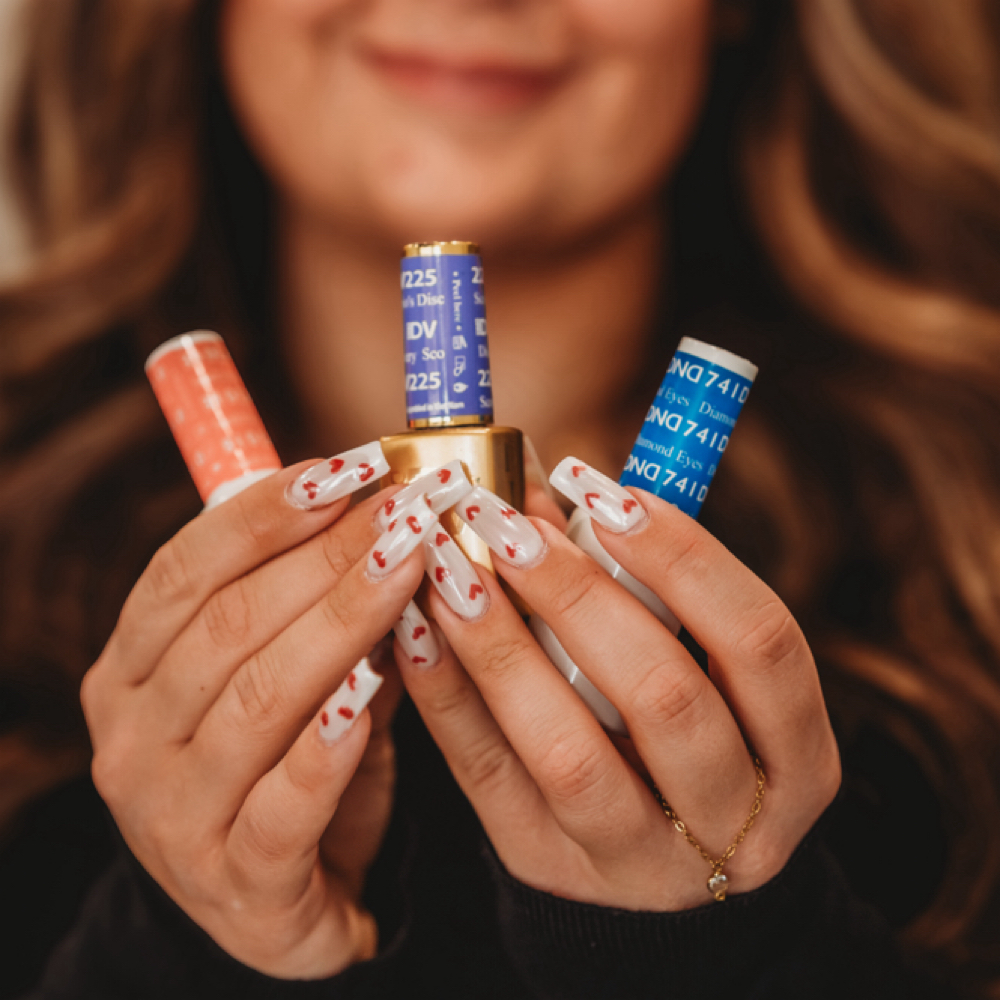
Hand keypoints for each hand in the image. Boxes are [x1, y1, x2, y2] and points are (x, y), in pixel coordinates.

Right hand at [81, 463, 425, 976]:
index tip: (351, 467)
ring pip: (257, 702)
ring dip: (341, 625)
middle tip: (406, 510)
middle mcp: (134, 738)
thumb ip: (314, 606)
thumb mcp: (284, 675)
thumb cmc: (282, 763)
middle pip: (229, 624)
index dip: (267, 512)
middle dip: (327, 557)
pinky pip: (282, 808)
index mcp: (132, 671)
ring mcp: (173, 815)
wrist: (278, 903)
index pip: (185, 569)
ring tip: (411, 570)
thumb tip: (387, 514)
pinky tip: (377, 693)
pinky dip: (329, 748)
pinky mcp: (235, 883)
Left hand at [398, 481, 839, 910]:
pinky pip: (491, 782)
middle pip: (667, 698)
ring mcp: (642, 864)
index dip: (688, 558)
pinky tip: (418, 629)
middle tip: (510, 524)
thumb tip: (536, 483)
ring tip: (453, 569)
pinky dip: (449, 697)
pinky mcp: (550, 870)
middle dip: (581, 596)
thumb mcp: (693, 664)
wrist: (649, 858)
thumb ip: (635, 583)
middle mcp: (737, 826)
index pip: (763, 642)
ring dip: (504, 648)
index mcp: (797, 757)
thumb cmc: (677, 727)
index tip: (608, 495)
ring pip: (572, 756)